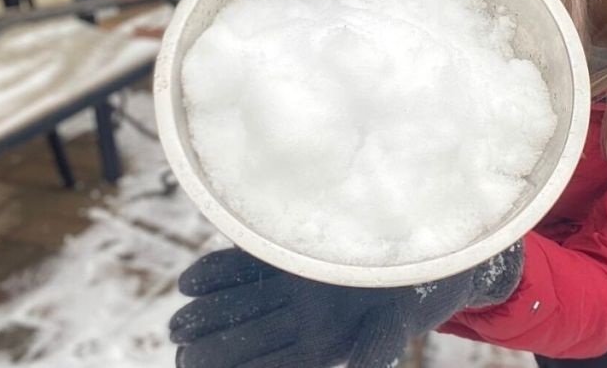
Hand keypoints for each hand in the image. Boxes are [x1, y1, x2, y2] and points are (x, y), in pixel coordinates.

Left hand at [169, 243, 523, 367]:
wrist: (429, 249)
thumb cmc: (420, 289)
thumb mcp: (404, 319)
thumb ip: (381, 344)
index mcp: (324, 342)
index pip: (273, 362)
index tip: (206, 367)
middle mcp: (302, 317)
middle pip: (248, 337)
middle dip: (213, 348)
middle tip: (182, 352)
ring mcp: (291, 286)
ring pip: (240, 305)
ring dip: (206, 316)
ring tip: (177, 326)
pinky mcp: (287, 254)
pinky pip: (246, 265)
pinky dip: (218, 274)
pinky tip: (192, 280)